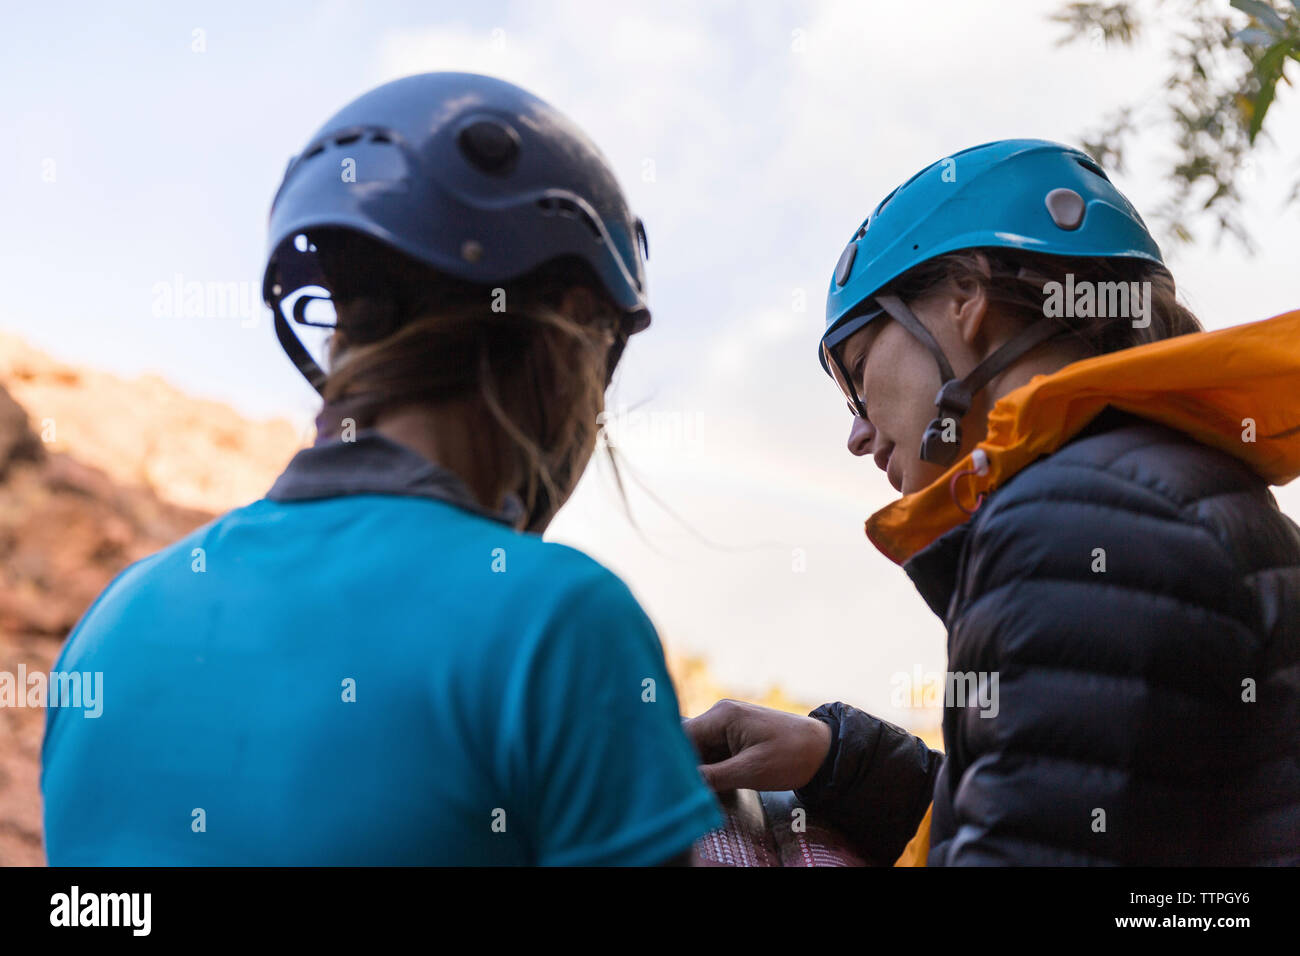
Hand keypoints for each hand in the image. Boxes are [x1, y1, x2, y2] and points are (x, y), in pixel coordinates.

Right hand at [683, 699, 831, 792]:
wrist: (824, 749)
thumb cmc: (791, 757)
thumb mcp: (751, 772)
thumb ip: (713, 777)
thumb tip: (684, 785)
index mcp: (722, 716)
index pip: (682, 736)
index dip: (674, 760)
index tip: (671, 782)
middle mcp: (721, 714)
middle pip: (689, 742)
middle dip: (688, 766)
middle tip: (691, 790)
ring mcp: (729, 723)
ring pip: (701, 748)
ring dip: (702, 769)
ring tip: (706, 789)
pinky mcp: (737, 734)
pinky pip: (715, 750)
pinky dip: (714, 767)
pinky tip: (718, 783)